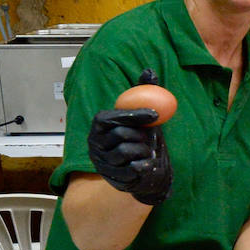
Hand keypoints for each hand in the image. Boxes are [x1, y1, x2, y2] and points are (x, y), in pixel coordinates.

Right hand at [88, 70, 171, 205]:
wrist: (150, 169)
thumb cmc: (144, 138)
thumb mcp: (145, 116)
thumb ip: (145, 93)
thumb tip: (149, 71)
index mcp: (99, 126)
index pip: (109, 117)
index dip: (131, 115)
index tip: (154, 114)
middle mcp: (95, 144)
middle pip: (120, 135)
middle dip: (140, 135)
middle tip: (149, 138)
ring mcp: (102, 163)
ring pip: (125, 152)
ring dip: (144, 150)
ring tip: (145, 151)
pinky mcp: (113, 179)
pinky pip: (132, 168)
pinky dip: (145, 165)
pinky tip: (146, 164)